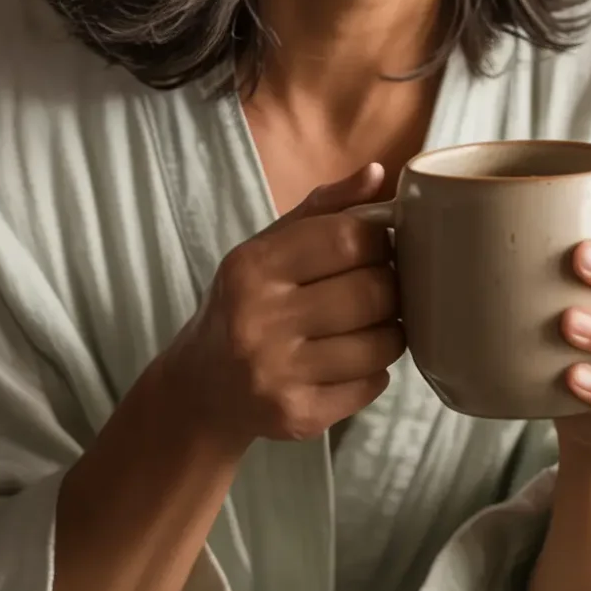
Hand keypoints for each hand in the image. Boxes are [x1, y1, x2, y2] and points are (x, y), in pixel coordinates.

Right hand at [163, 162, 404, 449]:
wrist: (200, 389)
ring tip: (368, 326)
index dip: (379, 240)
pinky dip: (374, 371)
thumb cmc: (246, 305)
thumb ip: (324, 210)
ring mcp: (277, 374)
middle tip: (378, 290)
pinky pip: (373, 385)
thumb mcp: (267, 249)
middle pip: (374, 292)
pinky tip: (349, 362)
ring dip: (389, 332)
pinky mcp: (298, 416)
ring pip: (382, 342)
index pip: (349, 237)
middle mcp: (258, 320)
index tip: (376, 248)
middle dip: (390, 288)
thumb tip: (380, 174)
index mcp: (252, 268)